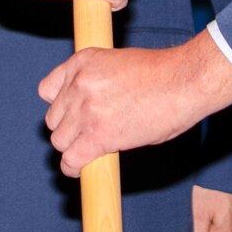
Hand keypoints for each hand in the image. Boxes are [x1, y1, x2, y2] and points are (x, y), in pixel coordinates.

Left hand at [38, 31, 231, 177]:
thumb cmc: (162, 74)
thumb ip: (97, 83)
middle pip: (53, 119)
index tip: (71, 115)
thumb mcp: (118, 64)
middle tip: (86, 135)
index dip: (60, 107)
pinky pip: (71, 159)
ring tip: (86, 152)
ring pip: (59, 140)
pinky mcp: (98, 135)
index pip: (47, 91)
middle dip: (68, 129)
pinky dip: (73, 168)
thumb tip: (89, 110)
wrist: (184, 81)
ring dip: (71, 148)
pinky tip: (80, 170)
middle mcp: (78, 83)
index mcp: (82, 61)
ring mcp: (86, 109)